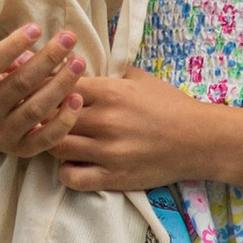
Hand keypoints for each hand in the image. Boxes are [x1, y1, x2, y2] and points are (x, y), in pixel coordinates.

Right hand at [0, 20, 88, 175]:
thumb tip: (29, 55)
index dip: (15, 44)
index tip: (37, 28)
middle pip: (20, 84)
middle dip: (48, 58)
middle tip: (69, 38)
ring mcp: (0, 135)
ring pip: (36, 110)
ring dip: (61, 85)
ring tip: (78, 63)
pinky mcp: (18, 150)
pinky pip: (46, 139)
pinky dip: (64, 121)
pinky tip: (77, 98)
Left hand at [53, 69, 214, 193]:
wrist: (199, 140)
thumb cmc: (170, 105)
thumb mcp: (141, 78)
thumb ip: (109, 73)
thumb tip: (80, 64)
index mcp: (111, 92)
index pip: (61, 86)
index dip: (48, 88)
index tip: (45, 91)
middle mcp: (106, 121)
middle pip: (52, 117)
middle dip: (45, 117)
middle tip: (43, 117)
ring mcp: (108, 152)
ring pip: (56, 147)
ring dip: (51, 142)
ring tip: (58, 139)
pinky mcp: (113, 178)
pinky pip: (71, 178)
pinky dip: (65, 172)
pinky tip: (72, 164)